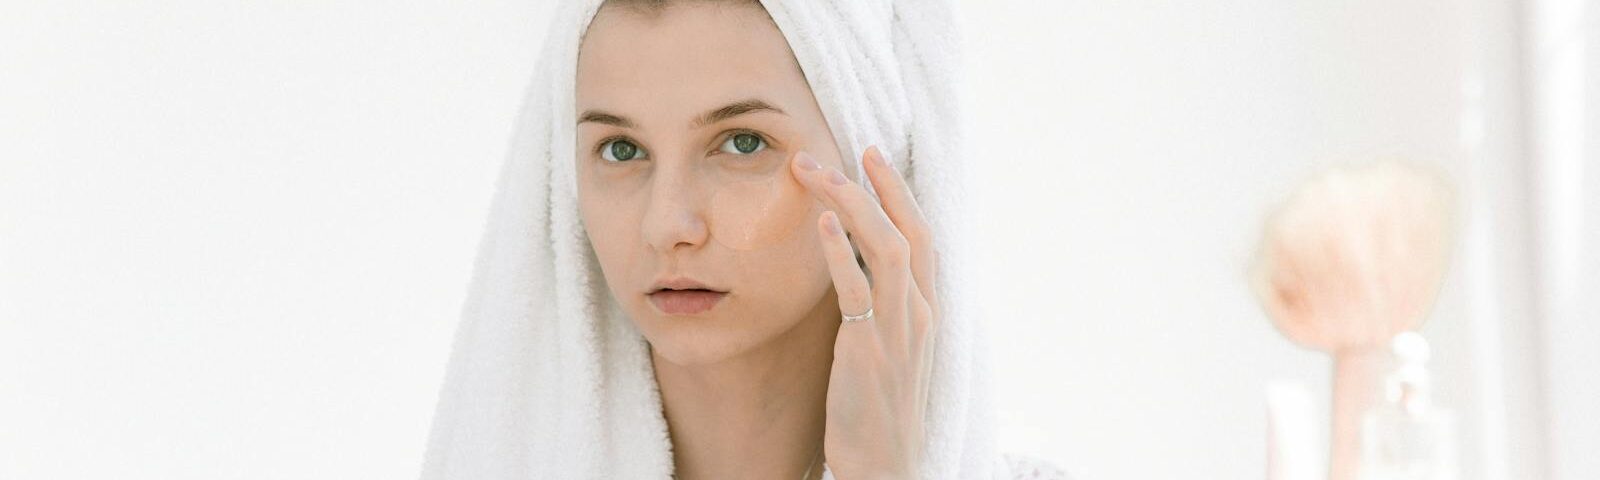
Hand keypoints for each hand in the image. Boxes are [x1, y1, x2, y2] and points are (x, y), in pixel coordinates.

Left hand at [790, 146, 938, 479]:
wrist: (886, 466)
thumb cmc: (878, 411)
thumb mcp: (887, 350)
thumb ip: (878, 307)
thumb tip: (848, 267)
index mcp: (928, 311)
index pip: (922, 236)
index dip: (900, 193)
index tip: (874, 158)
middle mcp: (921, 313)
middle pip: (911, 230)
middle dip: (881, 184)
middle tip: (851, 147)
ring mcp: (899, 330)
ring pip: (886, 247)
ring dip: (851, 203)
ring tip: (817, 172)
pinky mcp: (868, 349)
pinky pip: (857, 289)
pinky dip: (840, 252)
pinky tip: (821, 224)